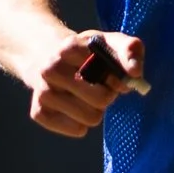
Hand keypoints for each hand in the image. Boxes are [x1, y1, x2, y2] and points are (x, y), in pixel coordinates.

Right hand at [27, 28, 145, 134]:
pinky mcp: (39, 112)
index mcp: (70, 47)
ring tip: (86, 96)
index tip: (113, 75)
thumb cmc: (87, 54)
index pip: (111, 75)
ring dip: (95, 111)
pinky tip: (74, 107)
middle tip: (100, 87)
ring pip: (90, 119)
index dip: (118, 79)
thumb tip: (135, 72)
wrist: (47, 58)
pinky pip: (77, 130)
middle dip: (108, 97)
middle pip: (101, 100)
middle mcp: (50, 69)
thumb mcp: (110, 43)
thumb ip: (130, 50)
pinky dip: (82, 123)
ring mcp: (43, 91)